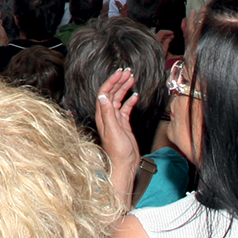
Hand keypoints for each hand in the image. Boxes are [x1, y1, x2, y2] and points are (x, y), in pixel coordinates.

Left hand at [93, 68, 141, 207]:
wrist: (125, 165)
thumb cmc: (118, 152)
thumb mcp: (113, 131)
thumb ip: (108, 113)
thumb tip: (103, 95)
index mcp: (102, 116)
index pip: (104, 93)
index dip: (111, 81)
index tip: (120, 73)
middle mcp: (107, 116)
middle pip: (111, 94)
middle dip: (119, 81)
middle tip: (128, 71)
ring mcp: (115, 120)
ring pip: (119, 99)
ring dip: (124, 88)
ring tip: (132, 78)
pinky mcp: (123, 125)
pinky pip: (125, 109)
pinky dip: (130, 101)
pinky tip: (135, 96)